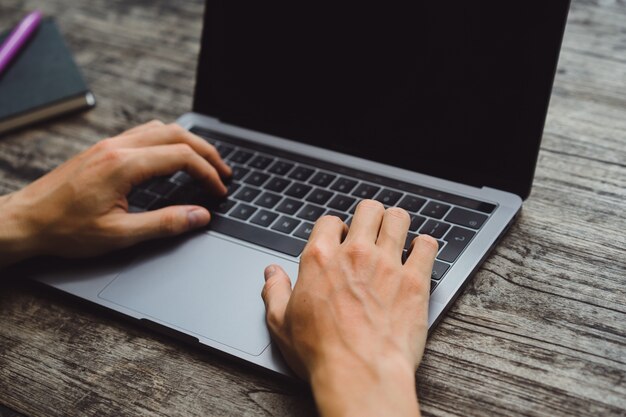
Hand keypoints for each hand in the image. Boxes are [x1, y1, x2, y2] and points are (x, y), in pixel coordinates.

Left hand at [0, 121, 230, 266]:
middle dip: (206, 152)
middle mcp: (117, 147)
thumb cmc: (65, 230)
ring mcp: (108, 144)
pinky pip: (144, 133)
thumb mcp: (119, 235)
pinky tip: (171, 156)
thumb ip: (164, 223)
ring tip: (205, 162)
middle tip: (223, 172)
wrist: (25, 221)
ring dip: (188, 142)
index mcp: (123, 165)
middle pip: (176, 134)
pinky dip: (168, 141)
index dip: (207, 173)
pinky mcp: (102, 149)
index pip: (181, 157)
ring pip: (160, 129)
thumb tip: (199, 215)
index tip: (219, 191)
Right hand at [262, 200, 437, 416]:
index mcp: (320, 259)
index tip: (340, 239)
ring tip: (396, 234)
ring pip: (398, 219)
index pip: (330, 221)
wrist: (359, 373)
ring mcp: (387, 264)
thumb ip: (275, 291)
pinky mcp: (415, 281)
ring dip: (396, 223)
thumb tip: (271, 274)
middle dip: (369, 216)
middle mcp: (355, 254)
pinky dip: (425, 246)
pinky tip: (419, 253)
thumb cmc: (320, 352)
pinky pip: (427, 246)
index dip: (335, 228)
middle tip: (371, 230)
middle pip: (368, 209)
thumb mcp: (281, 323)